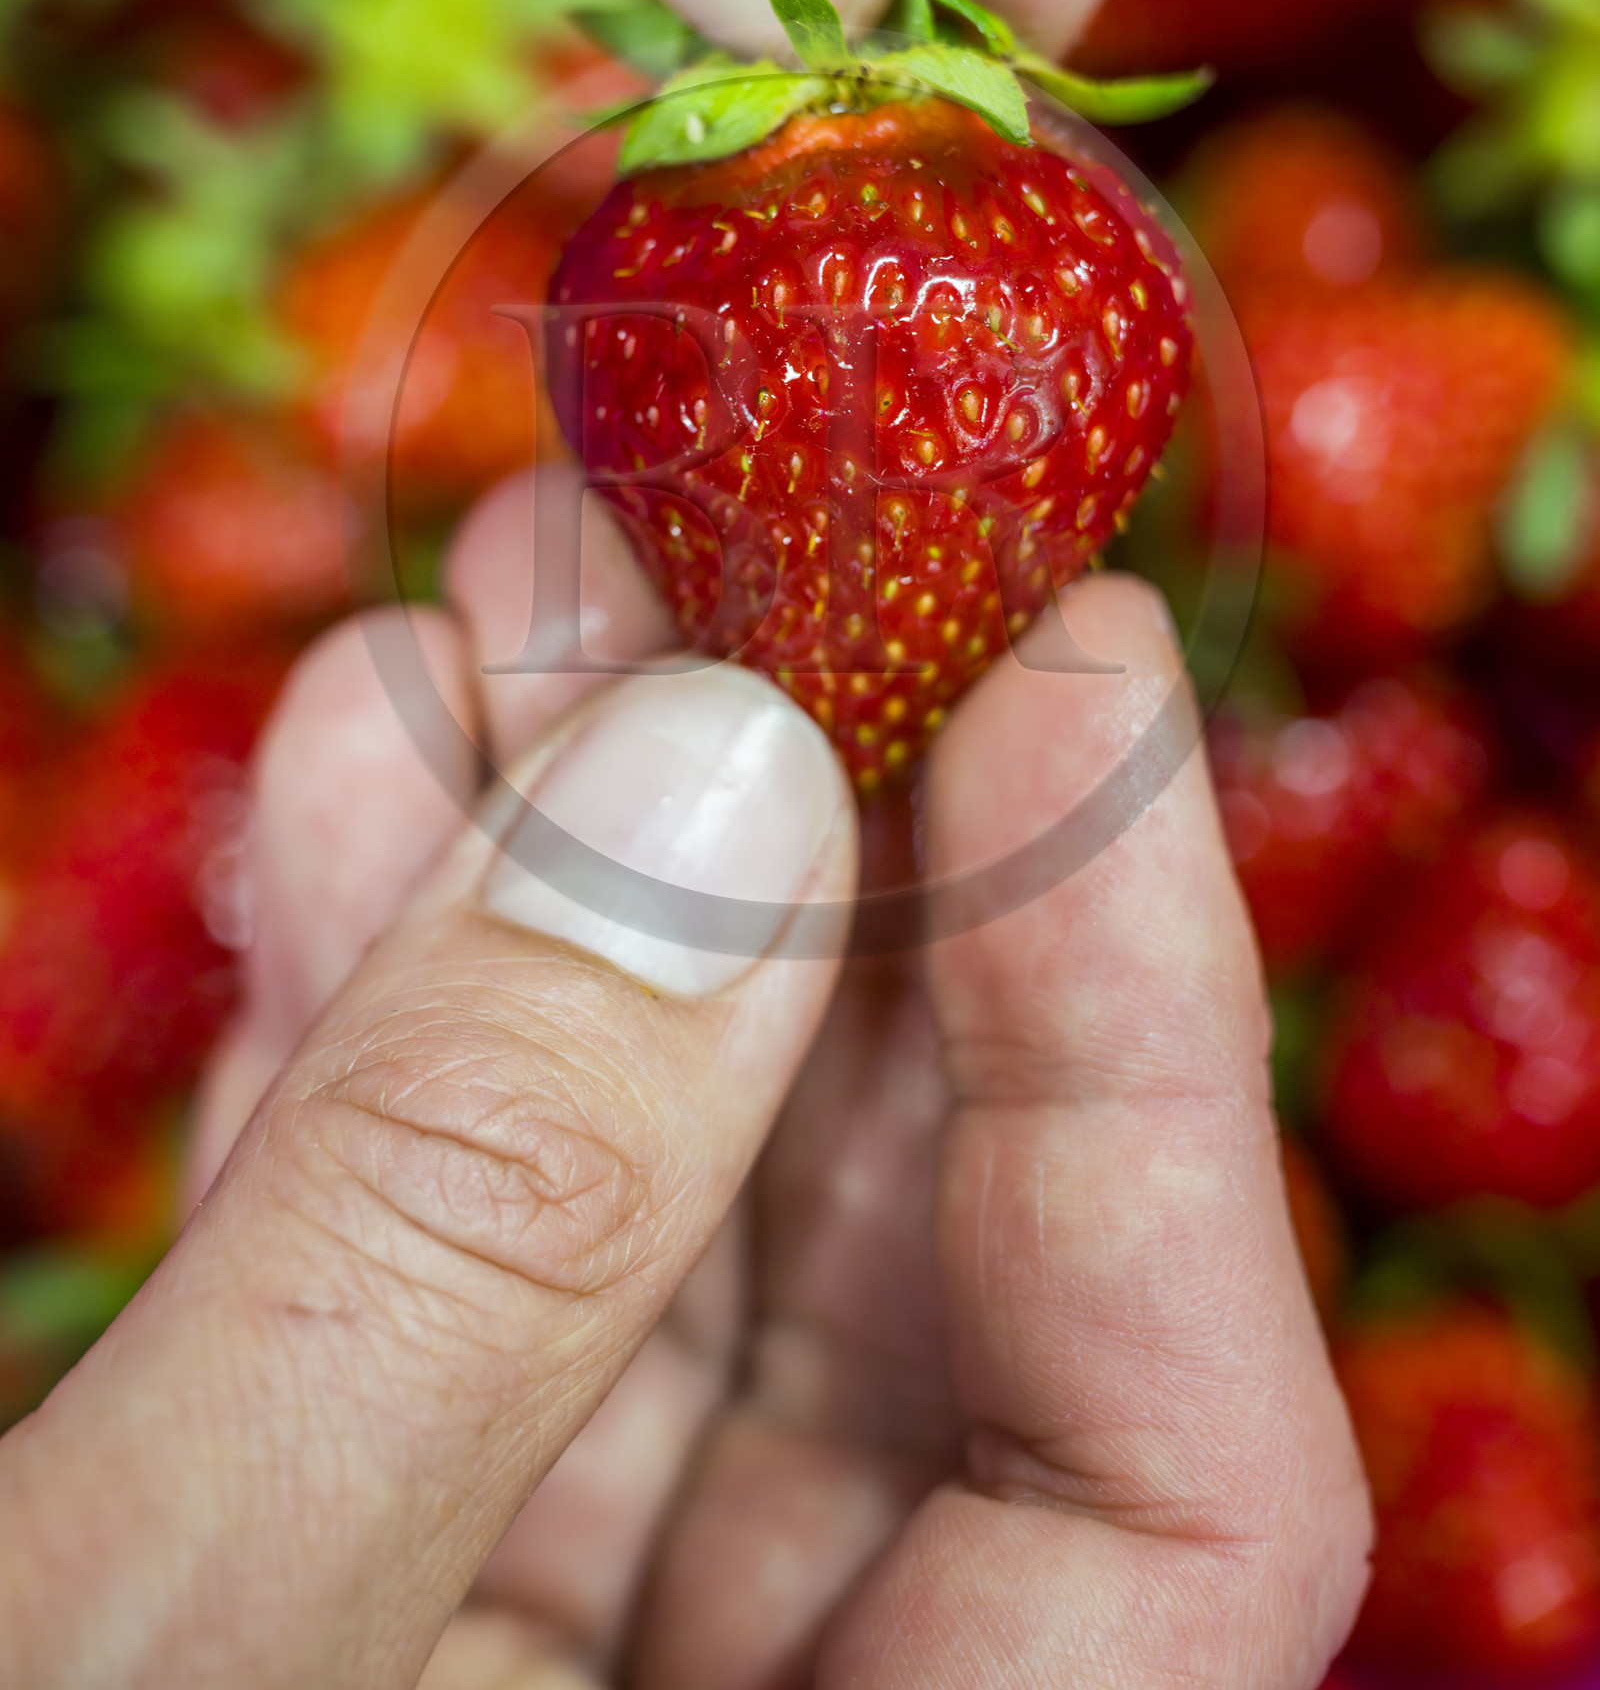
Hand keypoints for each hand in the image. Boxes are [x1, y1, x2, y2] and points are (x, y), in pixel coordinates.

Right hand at [0, 470, 1370, 1687]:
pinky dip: (396, 1026)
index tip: (1063, 663)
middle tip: (744, 550)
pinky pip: (435, 1287)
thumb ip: (453, 1247)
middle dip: (823, 879)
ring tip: (528, 589)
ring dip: (585, 892)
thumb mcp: (145, 1665)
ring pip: (657, 1245)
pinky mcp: (336, 1598)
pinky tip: (366, 774)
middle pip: (909, 1305)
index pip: (1179, 1489)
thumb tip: (727, 785)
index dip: (1144, 1041)